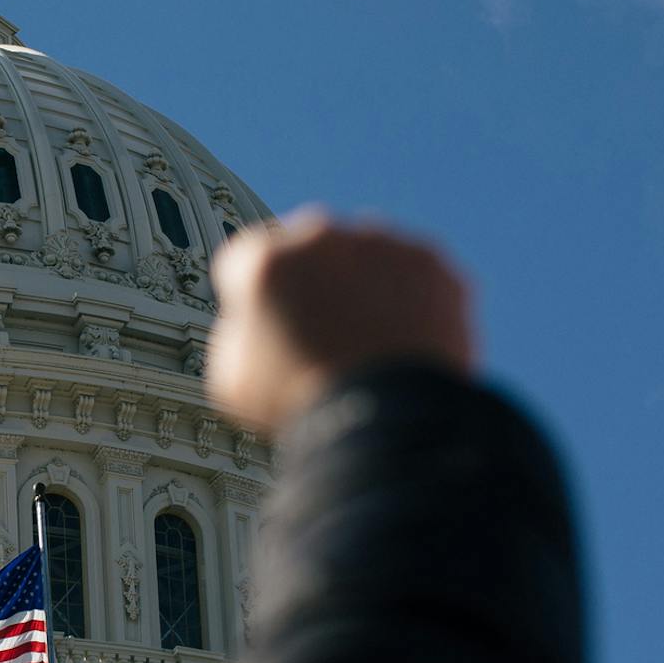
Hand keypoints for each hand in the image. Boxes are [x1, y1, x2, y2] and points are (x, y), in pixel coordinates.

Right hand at [207, 209, 476, 434]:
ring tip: (369, 339)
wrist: (389, 424)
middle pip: (309, 248)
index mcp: (265, 262)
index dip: (255, 295)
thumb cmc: (305, 407)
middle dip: (313, 280)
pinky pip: (412, 272)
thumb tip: (256, 321)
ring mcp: (382, 246)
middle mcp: (321, 238)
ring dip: (362, 283)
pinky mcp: (431, 263)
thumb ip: (238, 332)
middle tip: (324, 329)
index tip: (269, 319)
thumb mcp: (233, 376)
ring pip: (365, 254)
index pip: (247, 260)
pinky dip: (409, 297)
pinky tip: (400, 337)